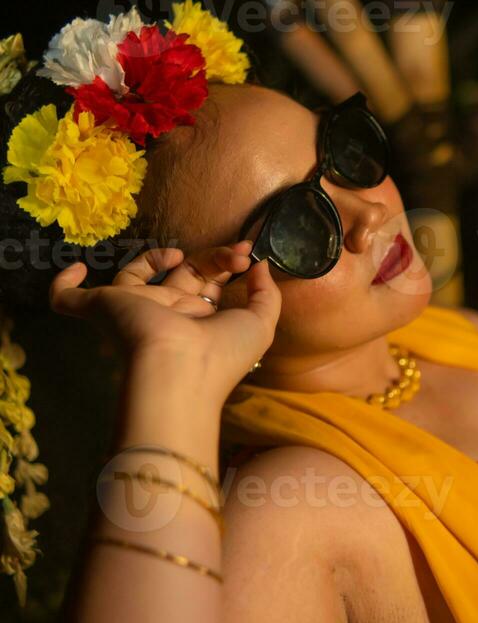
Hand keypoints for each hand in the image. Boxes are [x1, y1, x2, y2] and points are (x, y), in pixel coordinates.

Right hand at [49, 244, 280, 394]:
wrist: (177, 370)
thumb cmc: (220, 354)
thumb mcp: (260, 324)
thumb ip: (267, 294)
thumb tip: (260, 265)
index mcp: (198, 321)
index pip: (207, 283)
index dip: (225, 263)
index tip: (246, 255)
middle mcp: (165, 315)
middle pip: (180, 274)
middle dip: (210, 257)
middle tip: (234, 252)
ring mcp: (131, 310)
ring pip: (134, 274)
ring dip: (155, 254)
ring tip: (180, 254)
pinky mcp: (101, 308)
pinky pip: (70, 299)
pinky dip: (65, 284)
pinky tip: (77, 268)